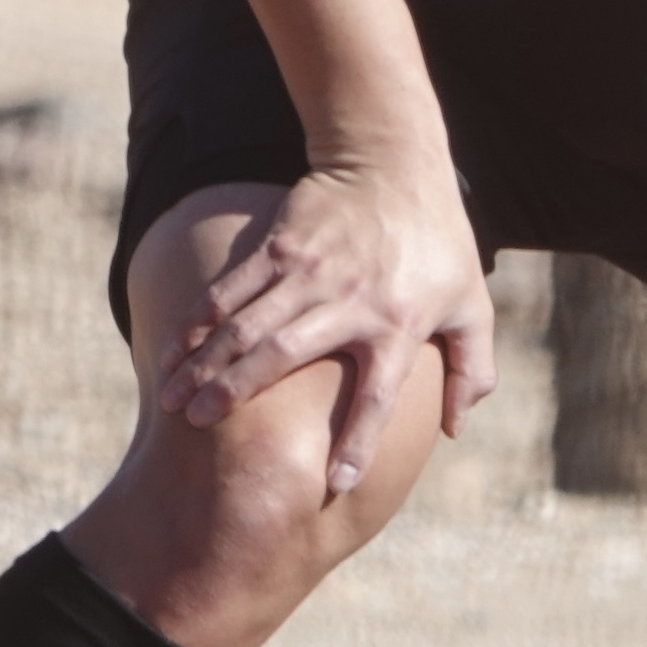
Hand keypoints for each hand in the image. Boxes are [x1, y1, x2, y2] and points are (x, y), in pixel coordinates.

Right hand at [154, 161, 495, 497]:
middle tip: (200, 427)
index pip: (378, 395)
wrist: (396, 164)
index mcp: (399, 324)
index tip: (337, 482)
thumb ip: (473, 368)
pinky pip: (231, 289)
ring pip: (246, 324)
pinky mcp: (280, 246)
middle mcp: (350, 300)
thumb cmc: (439, 244)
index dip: (360, 441)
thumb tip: (455, 427)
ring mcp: (310, 270)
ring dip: (205, 363)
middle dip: (238, 392)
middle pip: (285, 354)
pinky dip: (199, 321)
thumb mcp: (473, 304)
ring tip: (174, 401)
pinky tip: (173, 352)